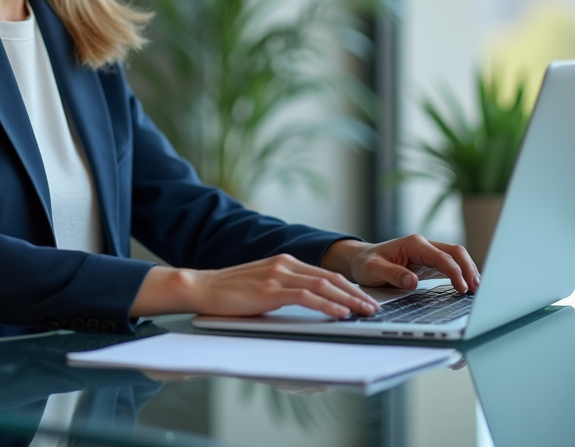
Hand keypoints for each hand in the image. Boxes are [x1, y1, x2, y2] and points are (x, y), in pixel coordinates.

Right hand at [130, 254, 381, 319]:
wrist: (201, 287)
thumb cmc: (229, 292)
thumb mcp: (262, 286)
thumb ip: (285, 290)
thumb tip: (311, 304)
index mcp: (284, 262)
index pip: (325, 274)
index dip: (348, 287)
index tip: (365, 298)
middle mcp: (284, 264)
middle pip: (330, 277)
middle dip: (356, 293)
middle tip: (374, 307)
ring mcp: (277, 275)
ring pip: (323, 285)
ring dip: (348, 300)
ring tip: (365, 312)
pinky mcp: (270, 289)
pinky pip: (306, 296)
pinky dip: (327, 304)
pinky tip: (340, 313)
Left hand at [320, 235, 480, 293]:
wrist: (361, 260)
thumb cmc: (366, 263)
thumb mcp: (372, 270)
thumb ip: (392, 274)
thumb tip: (413, 281)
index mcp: (413, 244)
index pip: (441, 257)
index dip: (455, 272)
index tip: (462, 287)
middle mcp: (423, 246)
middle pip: (455, 252)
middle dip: (469, 269)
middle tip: (476, 290)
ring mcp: (428, 253)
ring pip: (456, 257)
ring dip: (468, 271)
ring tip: (477, 290)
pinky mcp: (429, 262)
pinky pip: (450, 265)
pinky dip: (462, 273)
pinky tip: (468, 285)